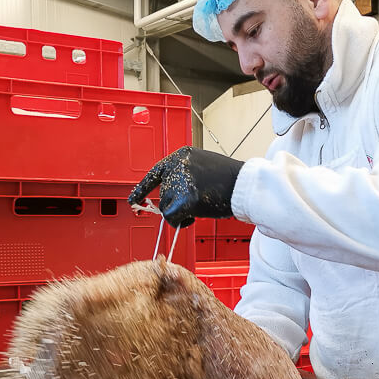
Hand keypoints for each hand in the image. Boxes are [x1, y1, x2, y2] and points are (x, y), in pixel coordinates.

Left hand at [128, 146, 244, 227]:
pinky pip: (173, 218)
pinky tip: (193, 217)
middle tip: (195, 204)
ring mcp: (180, 183)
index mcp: (180, 156)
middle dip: (175, 205)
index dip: (143, 188)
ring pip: (166, 208)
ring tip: (199, 208)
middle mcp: (177, 166)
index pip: (155, 173)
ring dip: (180, 213)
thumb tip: (171, 193)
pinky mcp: (185, 199)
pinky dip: (181, 222)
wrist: (245, 185)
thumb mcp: (203, 167)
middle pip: (162, 195)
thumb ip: (185, 176)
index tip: (132, 199)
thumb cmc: (229, 179)